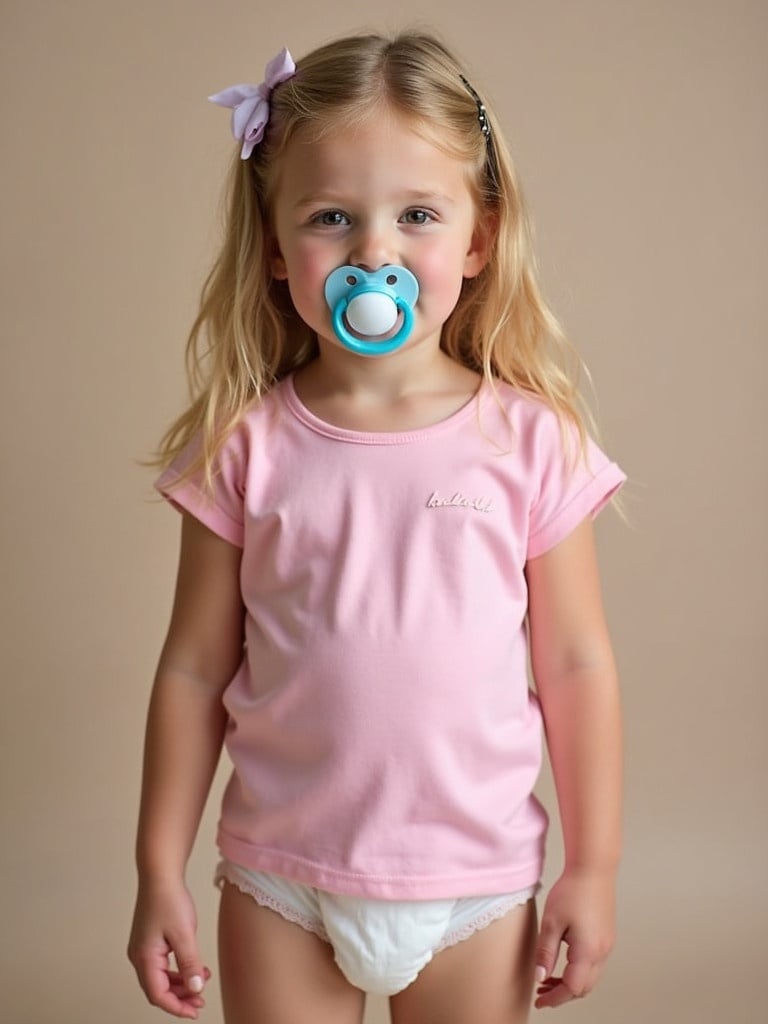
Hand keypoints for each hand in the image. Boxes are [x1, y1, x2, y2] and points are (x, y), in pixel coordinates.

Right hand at [128, 878, 211, 1018]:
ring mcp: (143, 948)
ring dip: (181, 983)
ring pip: (161, 977)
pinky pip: (163, 964)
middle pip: (158, 988)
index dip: (177, 1007)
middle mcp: (139, 956)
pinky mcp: (150, 941)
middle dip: (180, 998)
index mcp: (144, 957)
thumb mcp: (185, 934)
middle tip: (200, 1001)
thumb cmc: (169, 899)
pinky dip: (178, 970)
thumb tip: (195, 989)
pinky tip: (195, 967)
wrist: (160, 874)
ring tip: (202, 982)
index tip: (195, 1011)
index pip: (158, 995)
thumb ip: (190, 964)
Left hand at [533, 868, 615, 1008]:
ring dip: (570, 982)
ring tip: (548, 976)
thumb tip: (539, 977)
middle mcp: (602, 952)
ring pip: (590, 978)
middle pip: (583, 988)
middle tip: (541, 991)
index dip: (554, 998)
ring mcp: (607, 945)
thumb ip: (545, 953)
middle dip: (562, 994)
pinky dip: (578, 971)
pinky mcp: (606, 937)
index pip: (571, 988)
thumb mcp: (551, 922)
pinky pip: (594, 964)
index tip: (539, 1001)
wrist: (593, 869)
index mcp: (588, 951)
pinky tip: (563, 962)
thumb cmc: (572, 891)